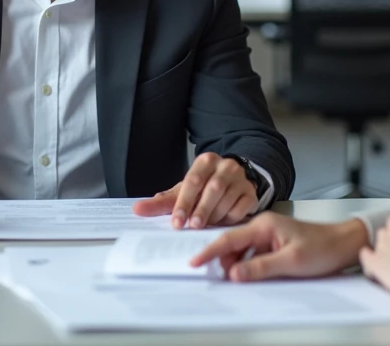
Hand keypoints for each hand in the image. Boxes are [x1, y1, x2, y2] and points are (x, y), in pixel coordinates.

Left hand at [132, 153, 258, 228]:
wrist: (234, 179)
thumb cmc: (205, 186)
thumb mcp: (184, 190)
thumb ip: (163, 202)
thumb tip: (138, 209)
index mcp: (205, 161)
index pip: (192, 181)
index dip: (184, 203)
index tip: (176, 222)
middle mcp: (225, 166)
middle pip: (212, 189)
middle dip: (201, 210)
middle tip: (193, 226)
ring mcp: (241, 179)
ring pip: (228, 199)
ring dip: (215, 216)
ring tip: (206, 227)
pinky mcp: (251, 192)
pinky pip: (242, 208)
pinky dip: (231, 218)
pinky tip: (222, 224)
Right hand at [189, 212, 369, 281]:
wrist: (344, 244)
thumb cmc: (323, 248)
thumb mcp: (291, 262)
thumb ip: (261, 267)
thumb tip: (235, 274)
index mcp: (263, 225)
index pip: (228, 239)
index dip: (209, 252)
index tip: (195, 262)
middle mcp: (262, 227)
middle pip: (233, 246)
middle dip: (225, 263)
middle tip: (222, 281)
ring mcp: (268, 235)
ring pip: (243, 253)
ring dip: (239, 267)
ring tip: (242, 280)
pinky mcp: (274, 244)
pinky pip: (254, 255)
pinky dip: (250, 267)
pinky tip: (254, 276)